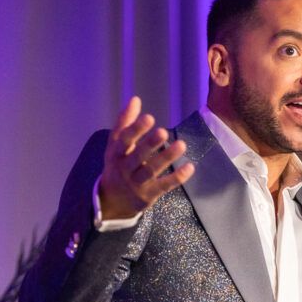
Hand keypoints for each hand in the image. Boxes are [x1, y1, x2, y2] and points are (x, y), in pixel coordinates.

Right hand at [98, 96, 194, 219]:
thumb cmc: (117, 165)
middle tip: (163, 132)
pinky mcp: (148, 195)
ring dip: (167, 157)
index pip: (124, 140)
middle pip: (137, 156)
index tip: (149, 117)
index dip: (136, 129)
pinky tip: (190, 167)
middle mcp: (124, 169)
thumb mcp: (116, 145)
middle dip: (149, 144)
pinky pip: (164, 186)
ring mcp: (136, 183)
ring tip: (182, 144)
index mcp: (116, 153)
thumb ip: (125, 122)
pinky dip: (177, 177)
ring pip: (152, 170)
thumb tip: (135, 99)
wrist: (112, 201)